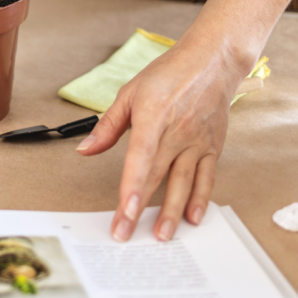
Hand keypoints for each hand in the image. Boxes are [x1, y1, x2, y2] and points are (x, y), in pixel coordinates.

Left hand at [76, 39, 248, 242]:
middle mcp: (178, 133)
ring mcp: (197, 142)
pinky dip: (200, 199)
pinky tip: (193, 218)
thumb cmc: (170, 74)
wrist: (212, 61)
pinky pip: (207, 178)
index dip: (132, 187)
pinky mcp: (212, 147)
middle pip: (157, 177)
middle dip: (141, 209)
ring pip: (184, 183)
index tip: (125, 211)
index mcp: (154, 118)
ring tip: (162, 236)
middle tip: (128, 234)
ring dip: (172, 212)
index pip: (140, 158)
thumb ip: (108, 126)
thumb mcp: (131, 92)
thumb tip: (85, 150)